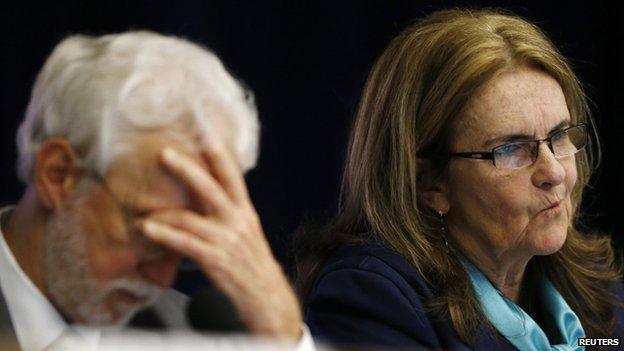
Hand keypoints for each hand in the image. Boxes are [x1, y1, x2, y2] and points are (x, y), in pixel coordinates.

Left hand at [141, 142, 301, 339]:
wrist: (266, 296)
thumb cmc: (252, 263)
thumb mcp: (246, 232)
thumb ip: (228, 213)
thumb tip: (204, 195)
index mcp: (246, 212)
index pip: (234, 178)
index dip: (221, 156)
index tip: (207, 135)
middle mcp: (238, 221)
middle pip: (211, 188)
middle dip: (187, 169)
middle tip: (165, 154)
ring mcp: (227, 240)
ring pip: (190, 218)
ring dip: (163, 213)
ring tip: (141, 209)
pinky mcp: (216, 259)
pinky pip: (185, 243)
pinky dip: (164, 235)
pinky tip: (148, 229)